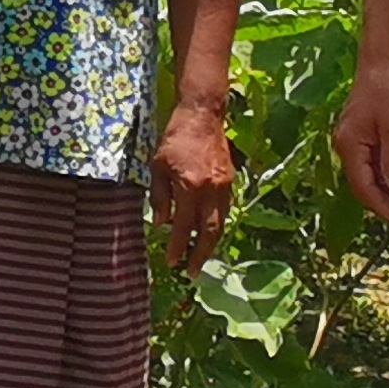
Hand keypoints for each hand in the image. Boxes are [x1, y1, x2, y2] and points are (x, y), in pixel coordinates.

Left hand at [152, 97, 237, 270]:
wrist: (202, 115)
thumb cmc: (174, 138)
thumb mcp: (158, 167)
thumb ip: (160, 196)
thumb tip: (162, 224)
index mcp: (190, 187)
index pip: (184, 226)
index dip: (178, 246)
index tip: (172, 262)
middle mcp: (211, 190)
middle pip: (209, 232)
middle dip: (200, 255)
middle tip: (192, 272)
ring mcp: (224, 186)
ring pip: (220, 223)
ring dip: (210, 243)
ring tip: (200, 257)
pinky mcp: (230, 181)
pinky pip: (225, 209)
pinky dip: (216, 223)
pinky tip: (208, 231)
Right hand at [328, 60, 388, 227]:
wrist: (379, 65)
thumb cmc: (386, 91)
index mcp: (350, 146)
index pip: (364, 187)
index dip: (383, 206)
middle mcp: (346, 148)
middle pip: (364, 186)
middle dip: (387, 203)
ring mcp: (352, 144)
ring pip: (369, 177)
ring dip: (388, 192)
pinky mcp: (361, 139)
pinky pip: (372, 165)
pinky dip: (387, 178)